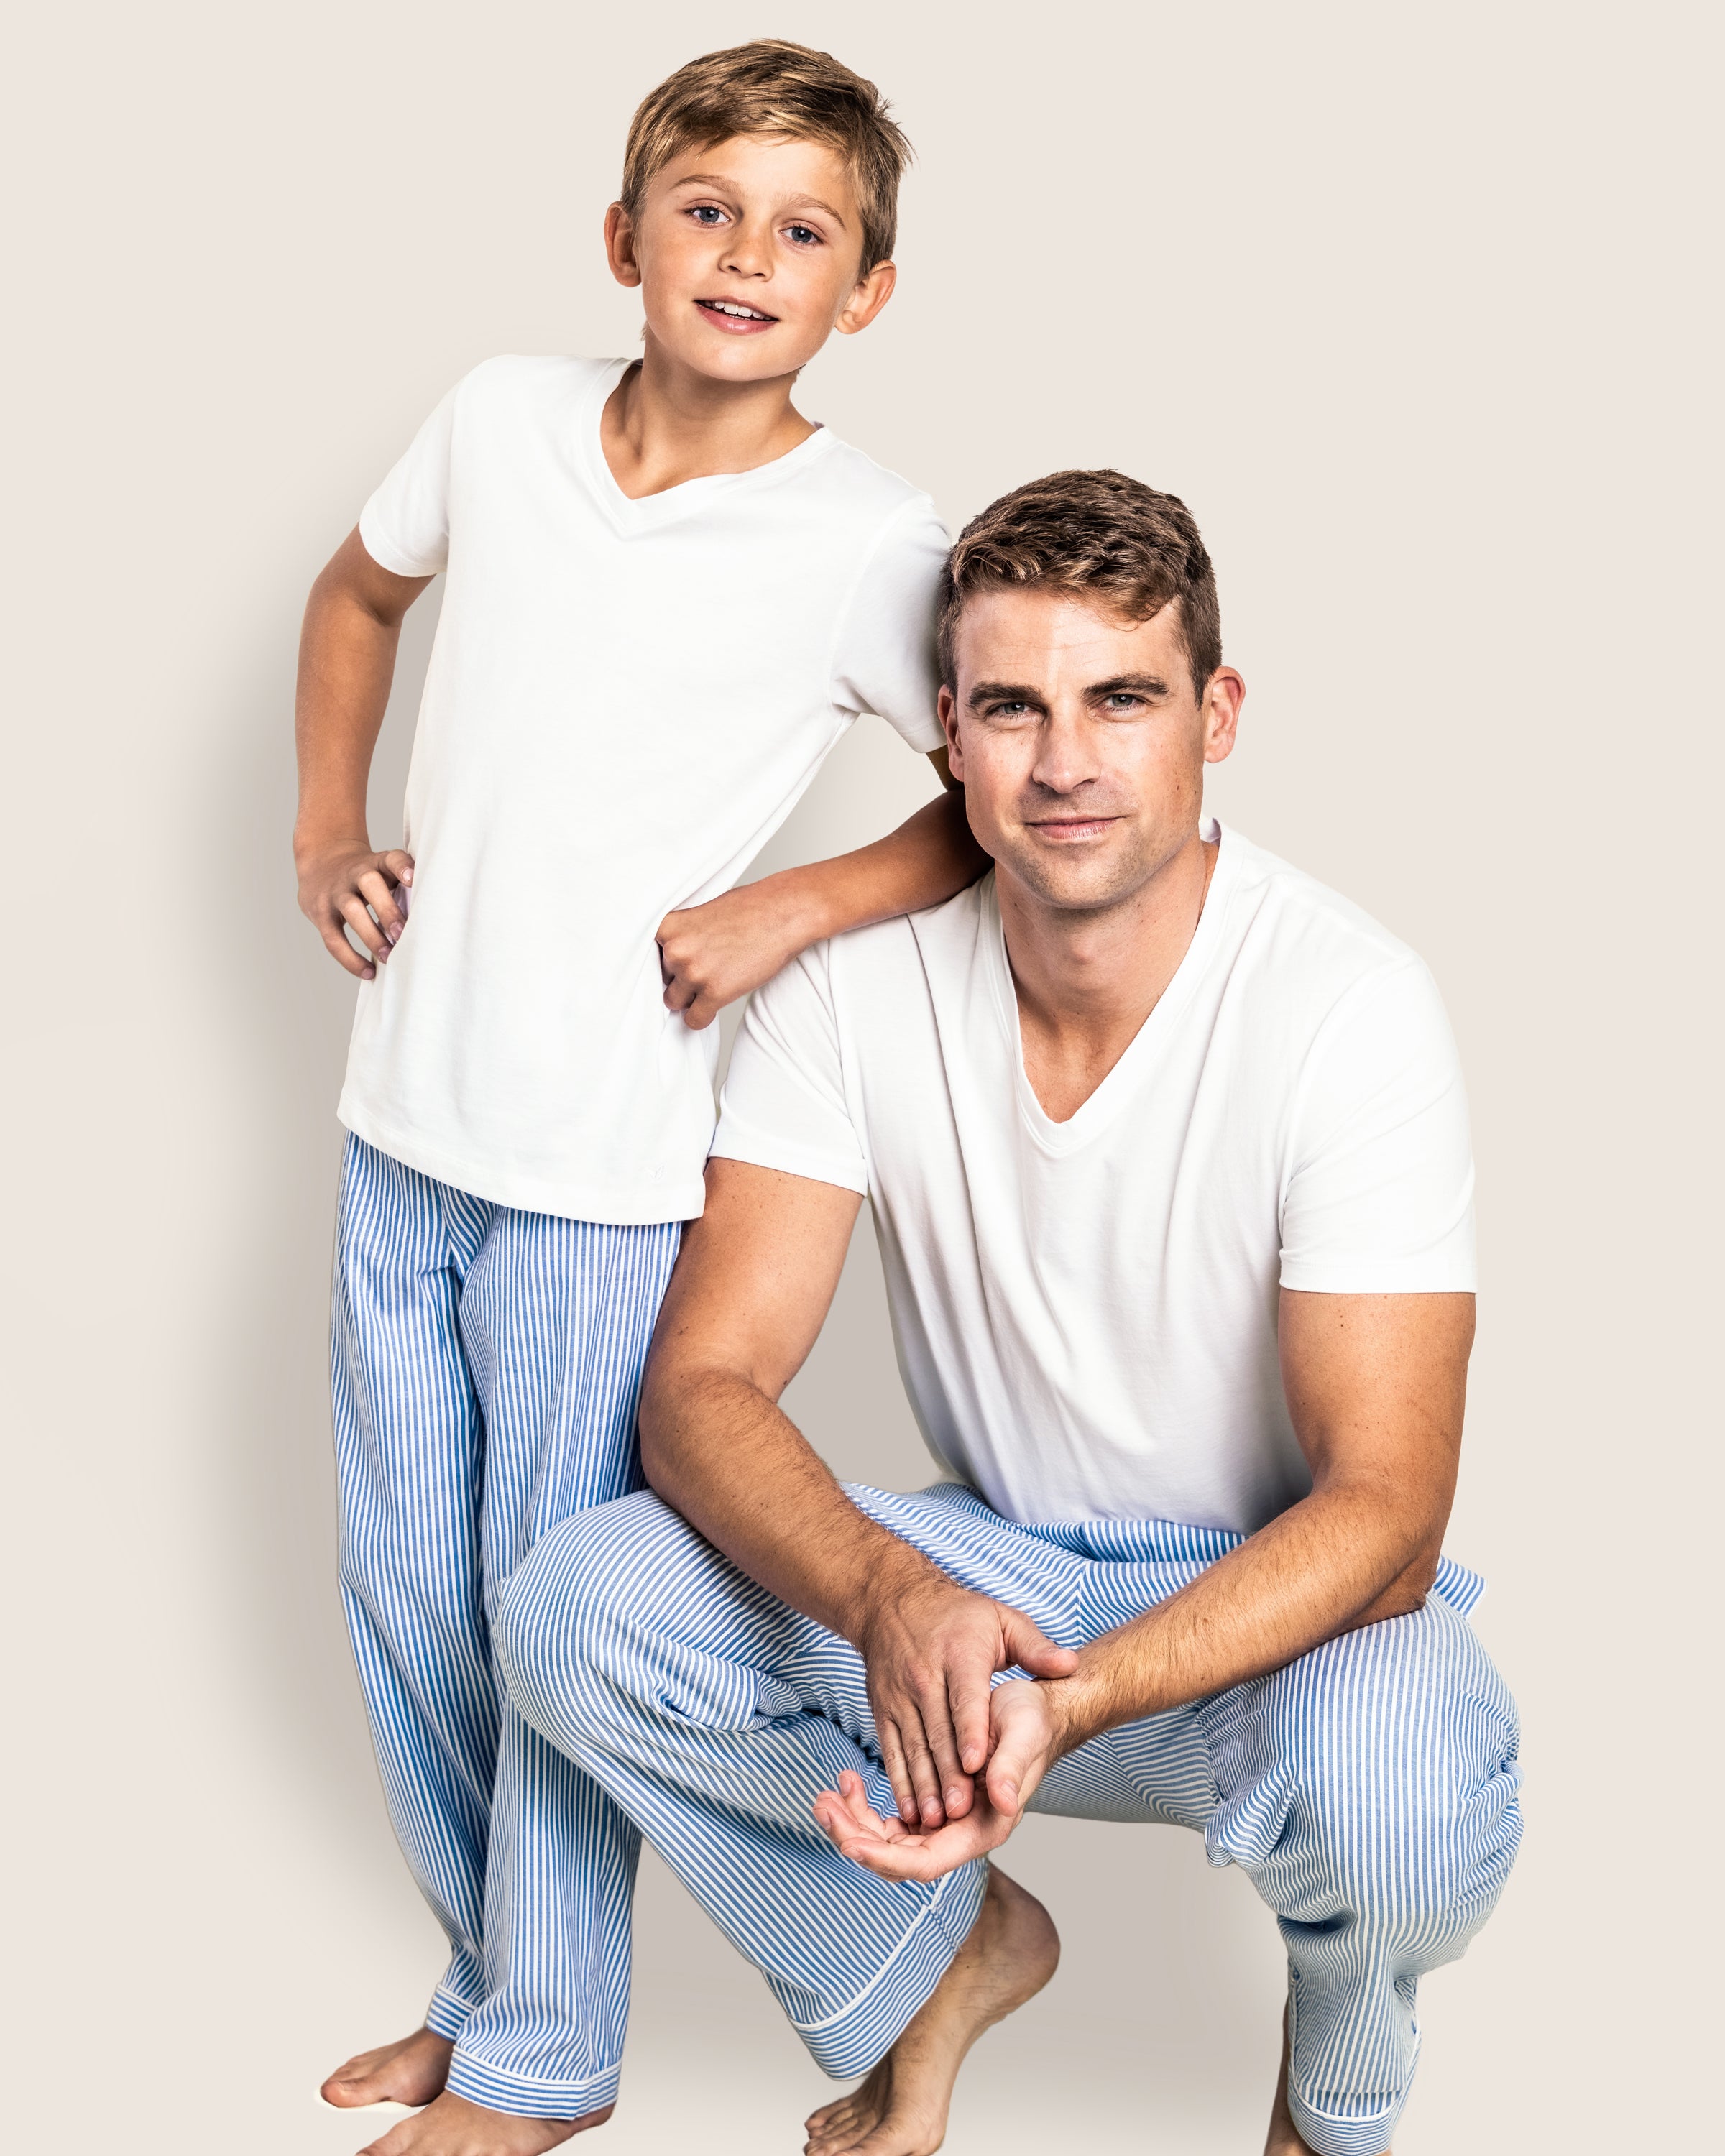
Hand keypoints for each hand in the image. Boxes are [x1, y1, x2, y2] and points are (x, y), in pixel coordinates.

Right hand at [297, 837, 413, 979]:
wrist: (322, 863)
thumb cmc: (365, 876)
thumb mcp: (382, 870)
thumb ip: (403, 888)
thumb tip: (433, 920)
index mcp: (377, 863)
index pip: (391, 859)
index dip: (402, 867)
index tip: (413, 879)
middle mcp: (356, 873)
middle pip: (369, 883)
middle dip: (387, 909)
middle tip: (402, 934)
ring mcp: (336, 892)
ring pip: (351, 910)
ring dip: (371, 936)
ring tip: (388, 957)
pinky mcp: (320, 913)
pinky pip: (333, 938)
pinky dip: (350, 958)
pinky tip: (368, 972)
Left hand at [656, 880, 812, 1030]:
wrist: (784, 913)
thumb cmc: (749, 909)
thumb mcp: (702, 913)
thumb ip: (681, 935)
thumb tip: (669, 960)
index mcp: (668, 927)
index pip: (649, 957)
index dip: (668, 961)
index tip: (681, 962)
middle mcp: (675, 950)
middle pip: (662, 980)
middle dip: (681, 979)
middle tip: (708, 968)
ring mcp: (694, 973)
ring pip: (674, 1002)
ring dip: (691, 998)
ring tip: (715, 981)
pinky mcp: (715, 992)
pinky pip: (694, 1020)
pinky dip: (702, 1016)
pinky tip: (715, 1003)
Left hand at [814, 1678, 1065, 1880]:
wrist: (1035, 1708)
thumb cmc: (1032, 1721)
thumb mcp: (1024, 1736)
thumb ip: (1012, 1770)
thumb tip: (1003, 1800)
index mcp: (981, 1828)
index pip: (925, 1862)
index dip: (885, 1858)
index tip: (850, 1843)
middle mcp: (959, 1832)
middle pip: (896, 1857)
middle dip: (854, 1837)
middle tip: (822, 1804)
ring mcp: (943, 1821)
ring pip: (886, 1841)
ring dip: (852, 1821)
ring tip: (826, 1792)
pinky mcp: (932, 1801)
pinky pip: (890, 1819)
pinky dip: (864, 1804)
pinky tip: (850, 1776)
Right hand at [854, 1572, 1075, 1830]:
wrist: (893, 1600)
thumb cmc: (958, 1615)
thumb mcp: (1001, 1619)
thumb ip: (1035, 1647)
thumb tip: (1069, 1665)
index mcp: (960, 1655)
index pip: (966, 1699)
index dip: (972, 1733)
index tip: (978, 1766)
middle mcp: (925, 1677)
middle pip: (938, 1732)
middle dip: (948, 1775)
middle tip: (960, 1813)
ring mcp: (900, 1695)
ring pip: (913, 1746)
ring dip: (923, 1786)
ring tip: (934, 1820)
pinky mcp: (883, 1709)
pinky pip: (891, 1749)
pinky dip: (900, 1780)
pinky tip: (910, 1809)